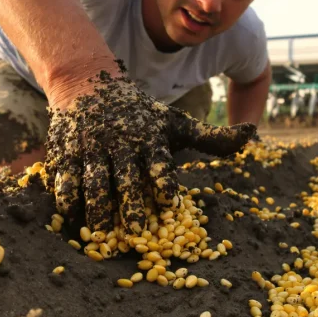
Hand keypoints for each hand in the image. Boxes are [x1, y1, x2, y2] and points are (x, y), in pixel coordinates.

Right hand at [43, 70, 256, 234]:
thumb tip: (252, 133)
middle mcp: (120, 142)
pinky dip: (67, 197)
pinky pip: (65, 177)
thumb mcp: (175, 123)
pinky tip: (70, 217)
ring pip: (93, 179)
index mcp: (149, 137)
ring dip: (97, 207)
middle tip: (137, 230)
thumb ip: (212, 137)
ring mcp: (91, 147)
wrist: (88, 83)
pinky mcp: (66, 152)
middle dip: (131, 203)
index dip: (164, 180)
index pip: (158, 161)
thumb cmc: (140, 114)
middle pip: (126, 177)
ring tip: (101, 233)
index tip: (170, 201)